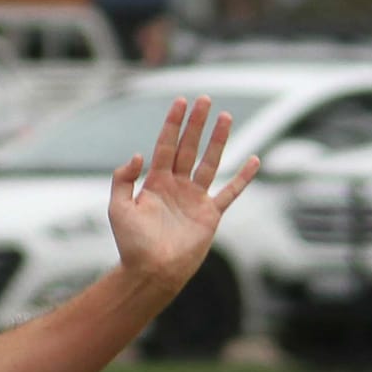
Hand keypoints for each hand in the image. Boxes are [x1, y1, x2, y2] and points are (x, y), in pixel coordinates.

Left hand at [108, 96, 258, 292]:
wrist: (151, 272)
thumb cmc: (131, 245)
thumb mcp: (118, 209)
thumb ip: (122, 180)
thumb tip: (138, 155)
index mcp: (155, 183)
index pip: (165, 146)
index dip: (172, 124)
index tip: (180, 101)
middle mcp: (176, 187)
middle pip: (188, 148)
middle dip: (196, 124)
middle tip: (204, 100)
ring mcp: (194, 199)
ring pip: (210, 163)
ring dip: (218, 140)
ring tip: (225, 116)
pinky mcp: (209, 215)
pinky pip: (230, 192)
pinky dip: (242, 178)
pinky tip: (253, 160)